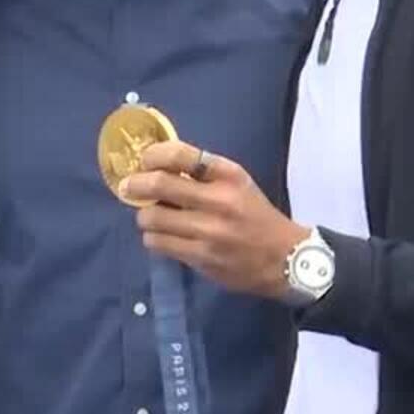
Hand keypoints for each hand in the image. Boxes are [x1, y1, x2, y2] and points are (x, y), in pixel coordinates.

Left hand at [122, 140, 307, 298]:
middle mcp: (218, 200)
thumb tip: (156, 166)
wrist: (285, 258)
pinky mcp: (201, 258)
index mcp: (228, 175)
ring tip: (151, 217)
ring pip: (152, 218)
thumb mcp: (237, 183)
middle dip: (135, 184)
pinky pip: (159, 244)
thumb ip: (202, 173)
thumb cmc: (256, 215)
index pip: (179, 154)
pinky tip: (162, 237)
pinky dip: (154, 238)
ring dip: (145, 216)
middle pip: (159, 184)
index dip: (152, 155)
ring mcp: (209, 231)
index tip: (144, 161)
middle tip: (129, 187)